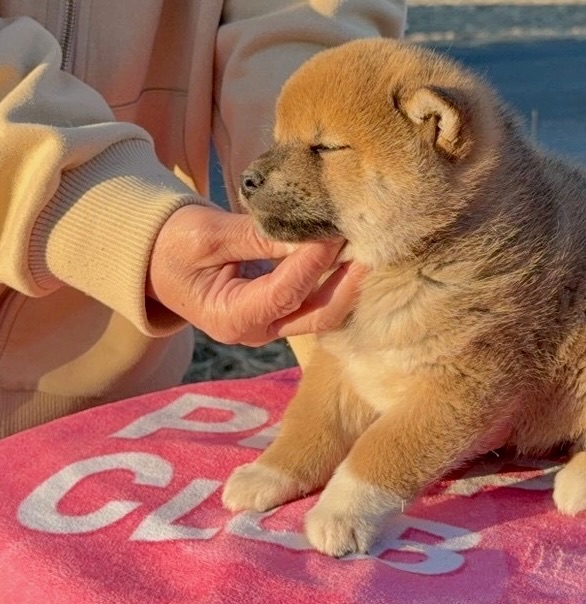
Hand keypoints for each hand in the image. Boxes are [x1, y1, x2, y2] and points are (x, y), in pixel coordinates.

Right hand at [146, 204, 362, 344]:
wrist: (156, 261)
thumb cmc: (173, 245)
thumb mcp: (208, 235)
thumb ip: (256, 237)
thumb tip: (307, 232)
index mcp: (232, 317)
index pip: (287, 292)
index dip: (314, 262)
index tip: (335, 231)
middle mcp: (257, 331)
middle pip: (318, 315)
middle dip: (348, 282)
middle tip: (370, 245)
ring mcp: (272, 326)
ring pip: (324, 311)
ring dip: (348, 281)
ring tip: (367, 245)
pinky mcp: (281, 313)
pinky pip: (316, 301)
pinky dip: (335, 279)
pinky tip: (350, 252)